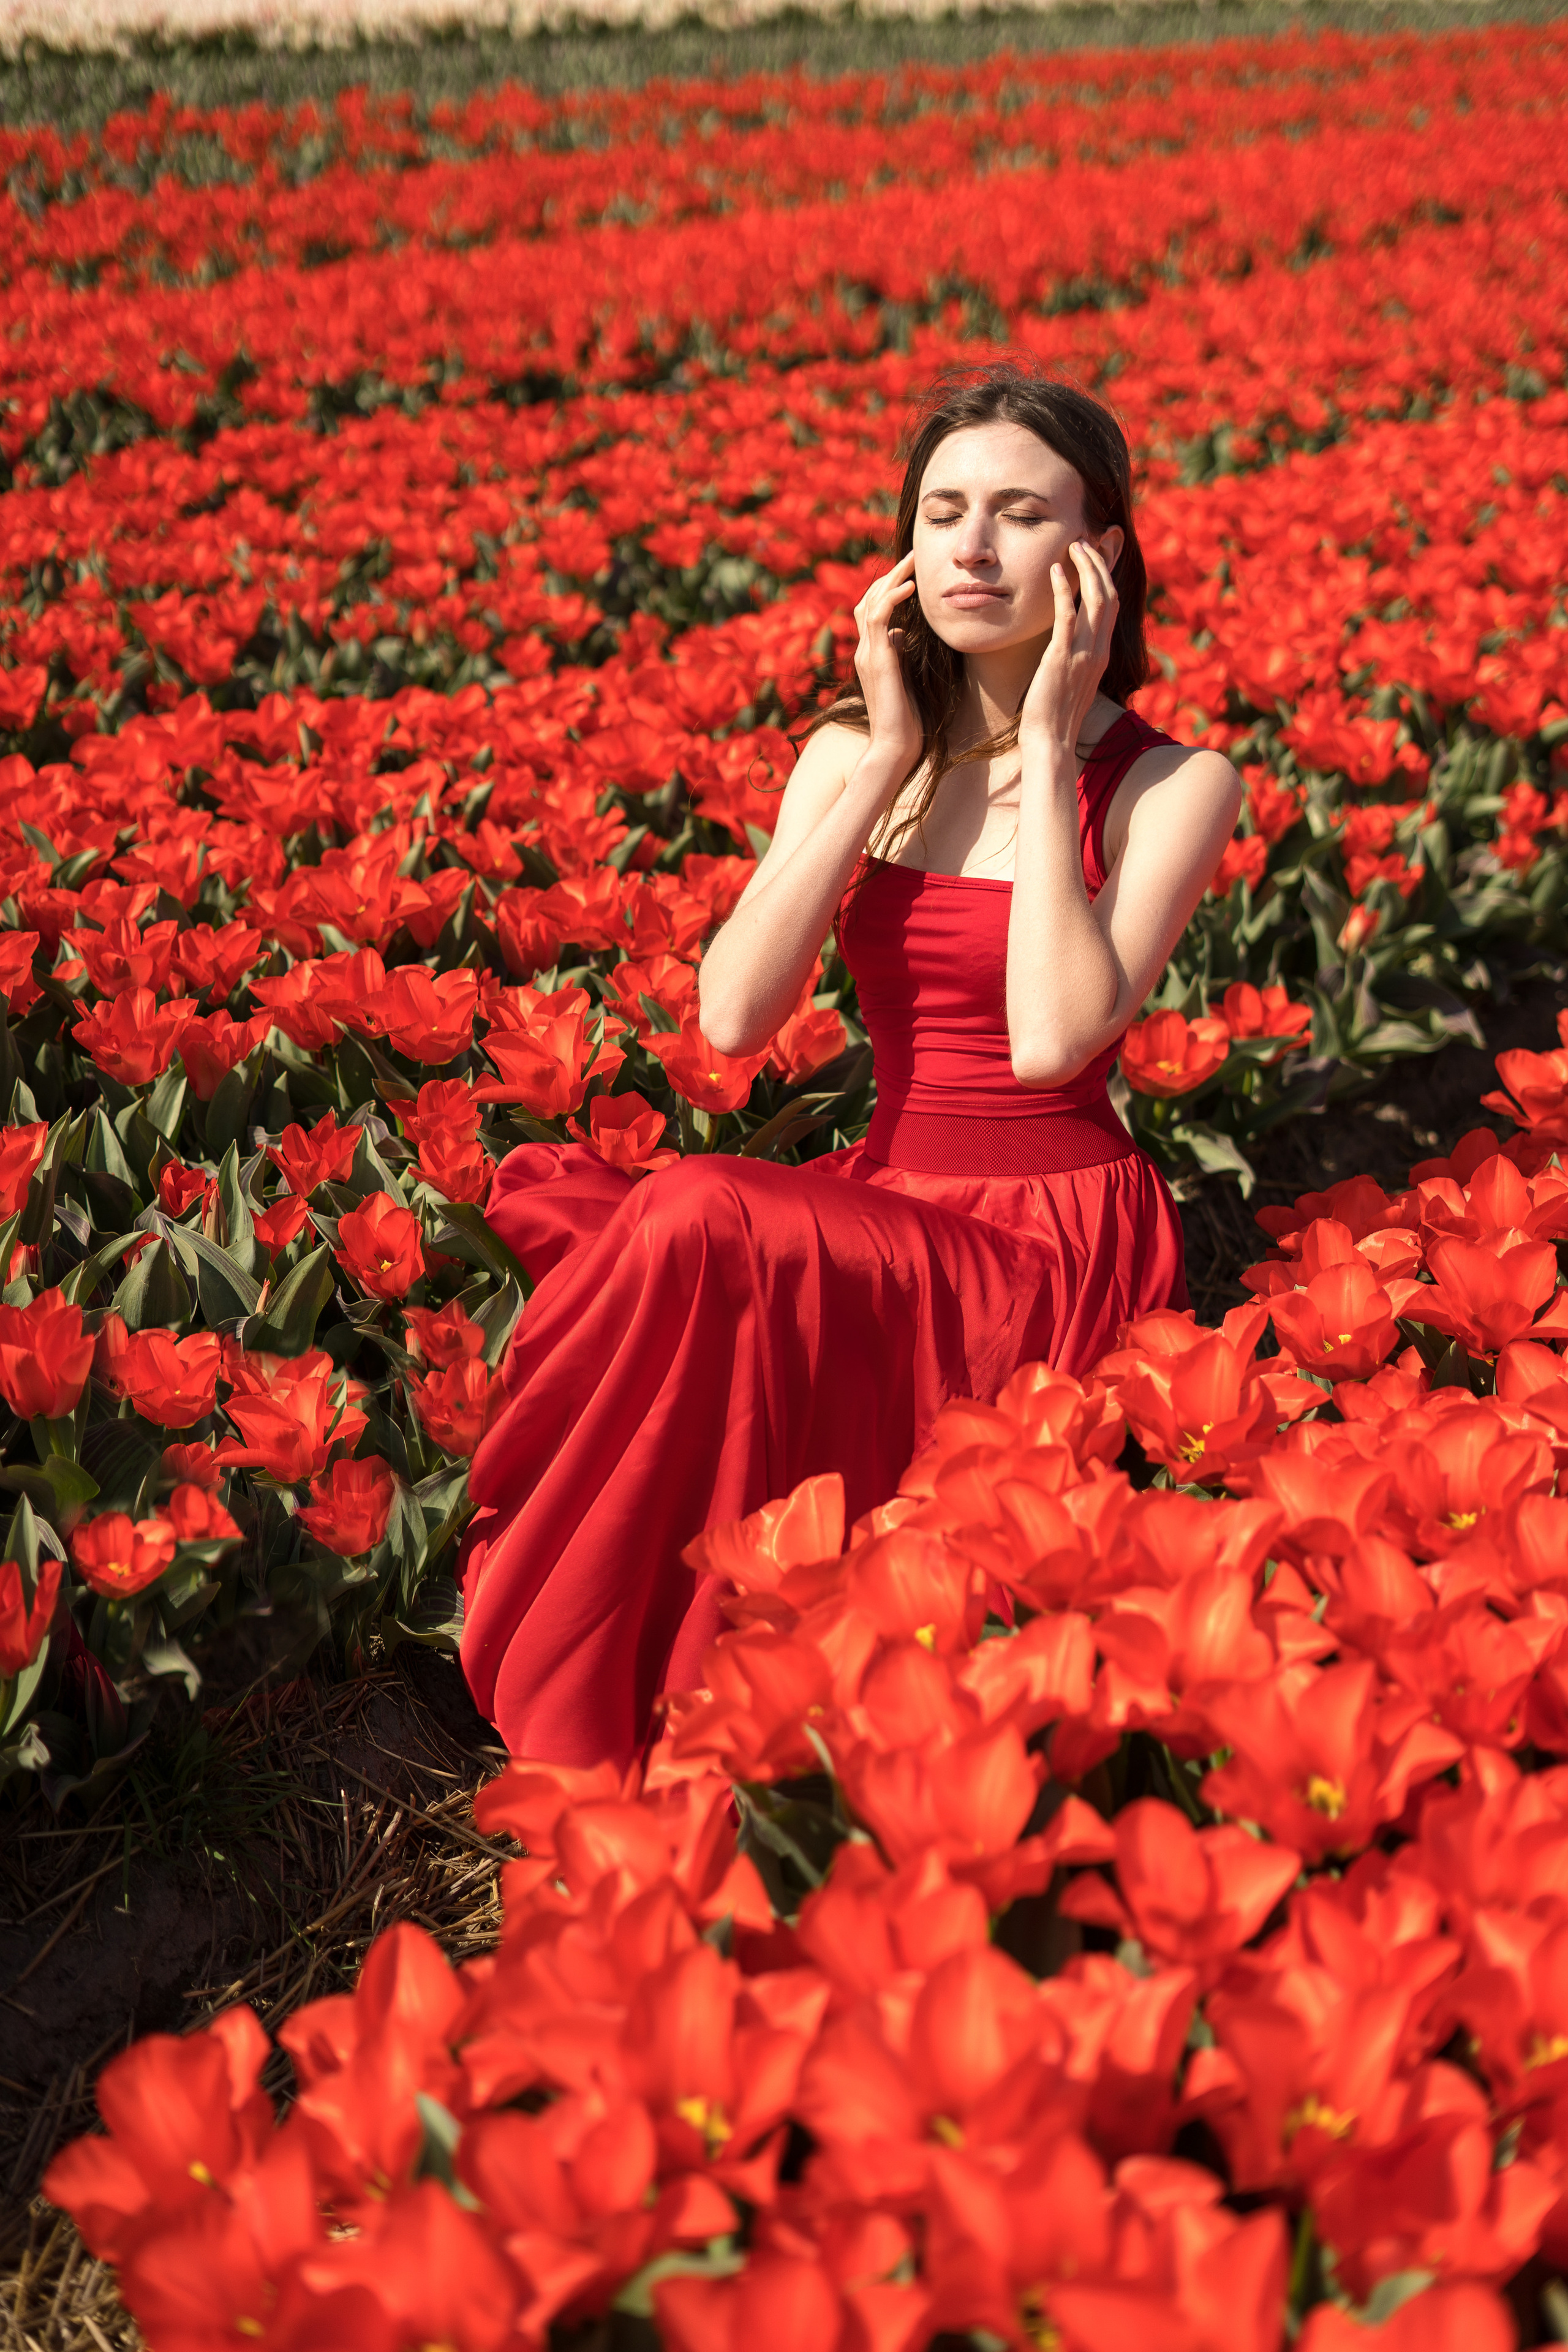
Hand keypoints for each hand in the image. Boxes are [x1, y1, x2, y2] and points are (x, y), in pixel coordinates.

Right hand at [852, 552, 920, 775]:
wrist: (895, 747)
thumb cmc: (906, 720)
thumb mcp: (906, 678)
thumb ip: (900, 654)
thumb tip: (902, 633)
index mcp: (872, 655)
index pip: (873, 611)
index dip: (889, 588)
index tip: (911, 572)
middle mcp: (866, 651)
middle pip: (869, 600)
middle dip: (890, 576)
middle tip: (913, 557)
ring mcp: (868, 655)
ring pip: (871, 603)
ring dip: (892, 579)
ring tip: (912, 562)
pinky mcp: (877, 661)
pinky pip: (880, 618)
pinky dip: (893, 598)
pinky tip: (911, 587)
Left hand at [1018, 539, 1118, 761]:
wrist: (1051, 741)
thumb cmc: (1055, 716)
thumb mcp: (1072, 681)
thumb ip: (1076, 658)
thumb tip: (1067, 643)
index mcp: (1101, 654)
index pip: (1111, 606)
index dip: (1106, 577)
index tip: (1094, 557)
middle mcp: (1098, 650)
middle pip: (1109, 595)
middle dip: (1099, 564)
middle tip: (1084, 542)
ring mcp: (1083, 654)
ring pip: (1095, 600)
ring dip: (1086, 569)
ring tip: (1074, 547)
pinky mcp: (1062, 658)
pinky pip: (1066, 616)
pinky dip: (1061, 591)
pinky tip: (1053, 572)